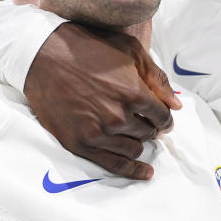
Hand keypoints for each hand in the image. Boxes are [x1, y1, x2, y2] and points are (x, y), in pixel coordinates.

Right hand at [23, 23, 181, 179]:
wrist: (43, 56)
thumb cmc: (88, 48)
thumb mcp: (129, 51)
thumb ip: (157, 78)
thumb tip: (177, 105)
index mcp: (134, 94)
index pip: (163, 117)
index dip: (165, 118)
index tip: (162, 118)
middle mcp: (118, 117)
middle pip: (148, 133)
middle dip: (150, 128)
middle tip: (143, 121)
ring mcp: (98, 133)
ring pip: (133, 149)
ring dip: (138, 143)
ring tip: (134, 135)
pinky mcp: (80, 143)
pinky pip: (113, 165)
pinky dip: (132, 171)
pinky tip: (145, 172)